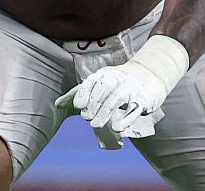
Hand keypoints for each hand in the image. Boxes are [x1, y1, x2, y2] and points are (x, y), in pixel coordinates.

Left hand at [55, 34, 188, 138]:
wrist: (147, 76)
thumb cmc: (115, 84)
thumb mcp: (97, 84)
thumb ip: (77, 94)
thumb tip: (57, 105)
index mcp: (103, 75)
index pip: (93, 82)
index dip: (85, 93)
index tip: (78, 106)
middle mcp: (117, 79)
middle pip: (104, 90)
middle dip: (94, 104)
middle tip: (86, 118)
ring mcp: (130, 89)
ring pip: (117, 99)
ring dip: (106, 112)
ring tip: (95, 125)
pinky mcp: (142, 100)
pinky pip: (134, 109)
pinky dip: (126, 119)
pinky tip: (118, 128)